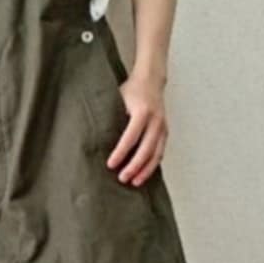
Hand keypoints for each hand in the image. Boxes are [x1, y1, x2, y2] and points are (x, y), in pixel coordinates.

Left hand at [107, 70, 167, 186]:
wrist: (151, 80)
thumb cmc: (131, 90)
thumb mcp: (118, 98)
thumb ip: (112, 116)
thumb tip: (97, 137)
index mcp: (142, 112)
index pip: (130, 137)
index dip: (121, 152)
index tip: (111, 164)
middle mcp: (155, 120)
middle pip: (146, 149)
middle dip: (134, 166)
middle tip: (123, 178)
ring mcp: (163, 127)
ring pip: (156, 154)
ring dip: (146, 170)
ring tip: (135, 182)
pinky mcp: (165, 131)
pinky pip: (160, 151)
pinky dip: (153, 164)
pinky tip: (144, 174)